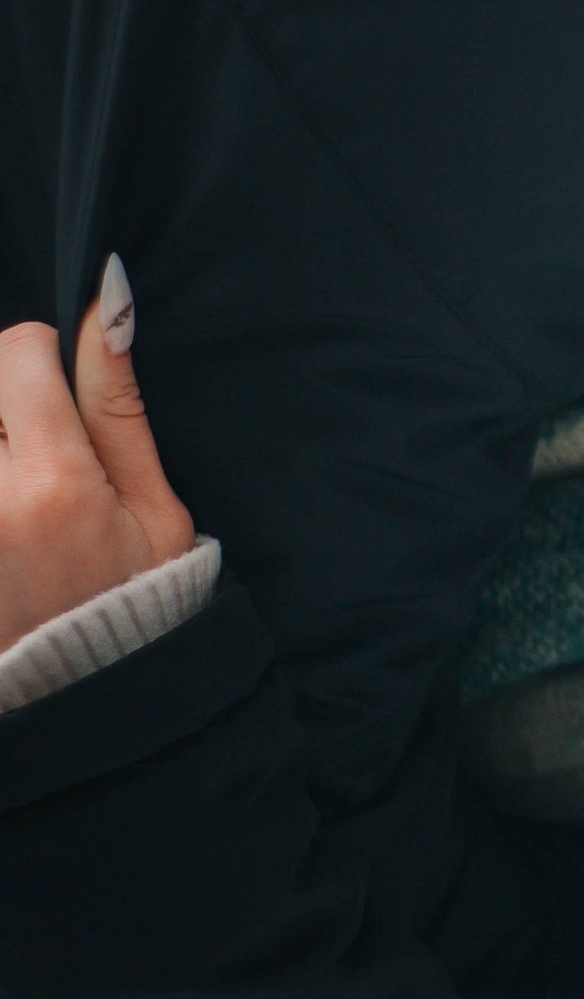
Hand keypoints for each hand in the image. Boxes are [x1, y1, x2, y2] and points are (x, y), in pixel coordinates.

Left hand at [0, 264, 194, 655]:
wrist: (79, 694)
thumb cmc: (130, 596)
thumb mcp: (154, 507)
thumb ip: (119, 407)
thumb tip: (104, 305)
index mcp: (56, 483)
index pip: (18, 351)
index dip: (40, 358)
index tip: (58, 397)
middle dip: (6, 402)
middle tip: (32, 453)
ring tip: (19, 492)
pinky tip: (10, 524)